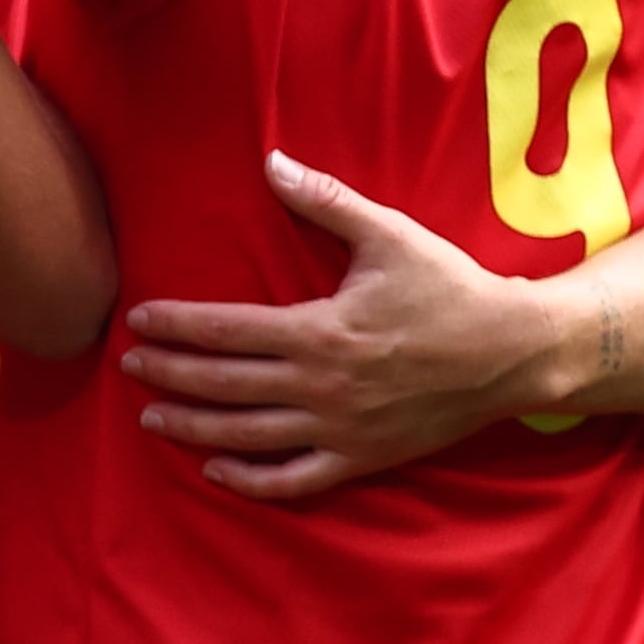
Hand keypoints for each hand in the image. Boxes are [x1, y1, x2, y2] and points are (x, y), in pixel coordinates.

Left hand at [115, 151, 575, 500]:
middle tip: (128, 366)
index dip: (178, 328)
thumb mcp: (389, 236)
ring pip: (248, 436)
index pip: (229, 332)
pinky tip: (216, 470)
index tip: (139, 322)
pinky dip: (251, 481)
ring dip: (194, 427)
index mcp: (321, 332)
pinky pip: (295, 479)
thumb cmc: (451, 289)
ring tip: (152, 417)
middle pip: (225, 386)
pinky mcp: (363, 459)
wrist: (515, 352)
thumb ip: (325, 202)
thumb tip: (271, 162)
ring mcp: (341, 429)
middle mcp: (322, 387)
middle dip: (170, 375)